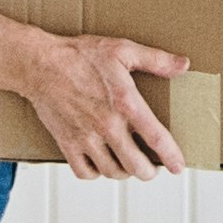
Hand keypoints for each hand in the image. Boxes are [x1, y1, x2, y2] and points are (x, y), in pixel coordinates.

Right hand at [11, 31, 197, 177]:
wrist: (40, 64)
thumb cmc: (80, 55)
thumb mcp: (122, 50)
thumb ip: (156, 60)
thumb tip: (183, 65)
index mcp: (125, 103)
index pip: (156, 138)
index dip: (171, 156)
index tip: (178, 167)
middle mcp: (107, 126)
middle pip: (136, 166)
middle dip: (149, 171)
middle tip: (152, 167)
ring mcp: (86, 138)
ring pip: (112, 172)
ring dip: (125, 172)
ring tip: (129, 164)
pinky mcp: (67, 143)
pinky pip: (85, 172)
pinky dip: (96, 172)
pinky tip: (101, 163)